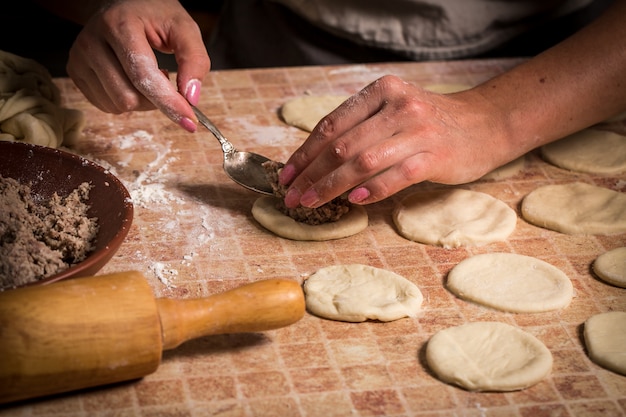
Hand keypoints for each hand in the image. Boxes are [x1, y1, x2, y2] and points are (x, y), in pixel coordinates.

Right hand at [66, 0, 209, 131]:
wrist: (122, 4)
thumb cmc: (155, 16)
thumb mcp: (184, 28)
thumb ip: (195, 60)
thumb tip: (191, 97)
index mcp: (119, 24)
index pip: (143, 75)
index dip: (168, 102)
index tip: (189, 121)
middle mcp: (92, 41)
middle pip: (128, 97)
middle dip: (156, 100)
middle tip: (166, 79)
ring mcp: (79, 57)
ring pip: (118, 105)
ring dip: (142, 101)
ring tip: (147, 75)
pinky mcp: (75, 71)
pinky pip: (107, 106)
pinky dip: (128, 101)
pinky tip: (131, 80)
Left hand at [278, 75, 511, 207]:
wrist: (484, 124)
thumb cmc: (430, 122)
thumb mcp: (394, 110)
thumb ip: (361, 128)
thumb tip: (315, 162)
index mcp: (381, 91)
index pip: (332, 124)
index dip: (305, 153)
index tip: (287, 175)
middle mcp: (398, 106)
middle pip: (342, 145)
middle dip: (311, 174)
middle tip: (293, 196)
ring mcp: (418, 131)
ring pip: (362, 162)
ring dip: (331, 187)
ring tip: (312, 203)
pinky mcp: (435, 156)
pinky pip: (395, 176)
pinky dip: (371, 190)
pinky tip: (352, 201)